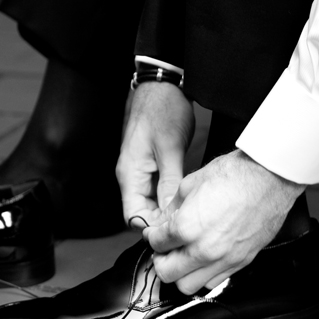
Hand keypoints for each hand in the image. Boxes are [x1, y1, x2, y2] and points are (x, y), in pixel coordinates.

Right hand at [116, 82, 194, 229]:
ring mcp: (141, 170)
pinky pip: (157, 189)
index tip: (174, 232)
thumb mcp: (170, 148)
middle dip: (162, 221)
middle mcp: (131, 174)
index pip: (132, 215)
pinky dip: (170, 196)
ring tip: (189, 214)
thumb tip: (170, 212)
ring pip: (151, 201)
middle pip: (142, 211)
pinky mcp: (151, 164)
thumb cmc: (163, 110)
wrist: (163, 86)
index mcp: (130, 173)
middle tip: (187, 225)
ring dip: (167, 209)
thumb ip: (169, 181)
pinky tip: (186, 198)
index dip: (152, 227)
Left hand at [142, 149, 304, 294]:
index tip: (154, 234)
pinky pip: (213, 282)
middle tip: (163, 249)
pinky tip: (202, 260)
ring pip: (188, 286)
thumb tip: (165, 219)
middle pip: (167, 273)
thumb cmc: (236, 175)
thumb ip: (173, 206)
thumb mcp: (192, 183)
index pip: (156, 244)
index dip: (151, 237)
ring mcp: (224, 259)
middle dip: (161, 260)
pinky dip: (202, 275)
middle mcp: (204, 249)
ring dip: (180, 273)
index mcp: (187, 228)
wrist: (270, 178)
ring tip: (182, 258)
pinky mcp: (241, 262)